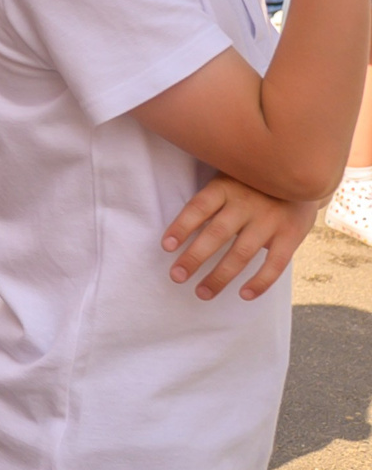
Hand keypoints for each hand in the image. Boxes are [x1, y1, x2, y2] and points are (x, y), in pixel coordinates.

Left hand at [162, 175, 317, 299]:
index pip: (199, 207)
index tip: (166, 247)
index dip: (181, 226)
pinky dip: (260, 281)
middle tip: (176, 276)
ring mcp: (270, 219)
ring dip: (220, 276)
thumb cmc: (251, 181)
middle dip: (194, 257)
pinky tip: (244, 295)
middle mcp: (247, 203)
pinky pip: (275, 263)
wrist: (303, 174)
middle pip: (217, 233)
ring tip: (202, 293)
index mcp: (225, 187)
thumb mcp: (229, 176)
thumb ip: (211, 198)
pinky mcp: (292, 234)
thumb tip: (177, 231)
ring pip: (241, 253)